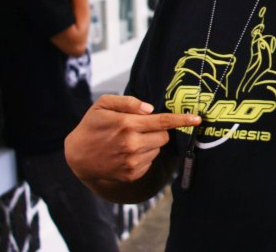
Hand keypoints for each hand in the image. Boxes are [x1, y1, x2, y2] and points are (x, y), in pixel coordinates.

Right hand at [65, 94, 200, 183]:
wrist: (77, 156)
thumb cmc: (92, 126)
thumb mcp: (103, 105)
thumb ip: (128, 102)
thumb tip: (150, 109)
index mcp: (127, 125)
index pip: (163, 121)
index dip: (182, 120)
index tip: (198, 119)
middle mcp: (132, 144)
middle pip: (164, 136)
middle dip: (158, 131)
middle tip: (141, 129)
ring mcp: (133, 162)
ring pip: (158, 148)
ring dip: (151, 143)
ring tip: (130, 141)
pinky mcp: (132, 173)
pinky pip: (151, 161)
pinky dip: (145, 155)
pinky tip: (128, 153)